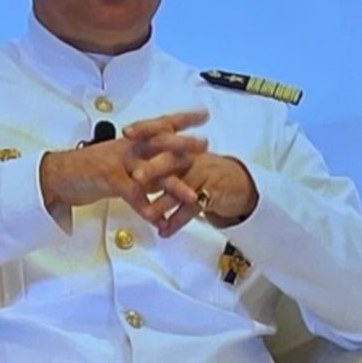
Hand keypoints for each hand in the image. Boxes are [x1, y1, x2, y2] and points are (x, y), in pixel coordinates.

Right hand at [40, 110, 208, 235]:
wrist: (58, 175)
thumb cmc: (89, 167)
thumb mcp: (120, 158)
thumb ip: (143, 162)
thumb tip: (166, 167)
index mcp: (133, 140)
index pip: (161, 124)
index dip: (183, 119)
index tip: (204, 115)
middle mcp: (129, 147)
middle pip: (161, 142)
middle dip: (184, 144)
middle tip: (205, 145)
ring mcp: (119, 162)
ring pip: (152, 171)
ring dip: (174, 185)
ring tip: (192, 196)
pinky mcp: (109, 180)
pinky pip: (132, 195)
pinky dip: (146, 209)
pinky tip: (159, 221)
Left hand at [123, 117, 258, 230]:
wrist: (235, 182)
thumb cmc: (201, 170)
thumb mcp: (182, 158)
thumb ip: (158, 158)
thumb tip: (126, 161)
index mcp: (181, 145)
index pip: (162, 133)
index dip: (144, 131)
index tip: (127, 133)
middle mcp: (191, 158)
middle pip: (171, 161)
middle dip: (153, 169)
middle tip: (137, 177)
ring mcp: (202, 176)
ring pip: (180, 189)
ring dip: (162, 202)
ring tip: (147, 214)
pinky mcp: (211, 195)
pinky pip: (191, 209)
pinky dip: (176, 222)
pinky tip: (164, 231)